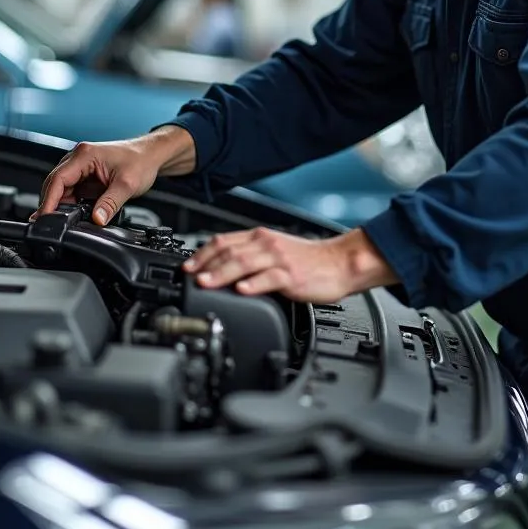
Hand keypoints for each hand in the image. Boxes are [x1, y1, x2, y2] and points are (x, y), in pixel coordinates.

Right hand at [34, 126, 195, 224]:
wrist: (151, 154)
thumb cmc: (141, 161)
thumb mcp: (127, 185)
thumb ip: (111, 203)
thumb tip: (97, 219)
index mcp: (85, 155)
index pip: (58, 179)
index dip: (49, 200)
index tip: (45, 217)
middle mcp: (79, 158)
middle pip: (55, 183)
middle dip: (51, 204)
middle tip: (50, 225)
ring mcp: (81, 166)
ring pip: (61, 188)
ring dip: (61, 204)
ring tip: (63, 222)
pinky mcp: (86, 174)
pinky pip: (71, 190)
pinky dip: (70, 203)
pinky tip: (73, 214)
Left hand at [182, 226, 397, 302]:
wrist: (340, 263)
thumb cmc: (308, 261)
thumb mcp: (274, 253)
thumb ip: (250, 258)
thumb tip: (220, 271)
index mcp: (260, 238)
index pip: (224, 241)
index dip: (202, 253)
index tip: (187, 268)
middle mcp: (267, 244)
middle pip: (229, 251)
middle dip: (206, 264)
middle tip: (190, 277)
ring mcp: (279, 259)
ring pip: (244, 262)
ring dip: (222, 273)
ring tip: (206, 283)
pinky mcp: (291, 274)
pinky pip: (269, 278)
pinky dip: (253, 284)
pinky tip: (241, 290)